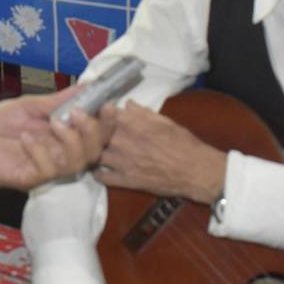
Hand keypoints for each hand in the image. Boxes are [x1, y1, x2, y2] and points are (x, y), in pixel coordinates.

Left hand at [0, 88, 115, 191]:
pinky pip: (47, 169)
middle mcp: (61, 153)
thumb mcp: (29, 106)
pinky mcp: (31, 178)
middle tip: (77, 112)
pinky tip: (26, 138)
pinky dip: (40, 150)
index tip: (109, 104)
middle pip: (94, 151)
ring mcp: (47, 167)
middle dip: (92, 131)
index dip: (108, 122)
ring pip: (76, 163)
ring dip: (70, 140)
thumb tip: (85, 86)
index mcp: (64, 135)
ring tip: (54, 123)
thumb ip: (57, 101)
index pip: (97, 133)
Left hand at [95, 101, 224, 203]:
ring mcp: (121, 162)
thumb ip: (142, 113)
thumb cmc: (182, 143)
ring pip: (95, 154)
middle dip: (90, 131)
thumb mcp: (164, 121)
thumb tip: (126, 104)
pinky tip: (99, 169)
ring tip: (93, 150)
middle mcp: (121, 141)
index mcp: (131, 123)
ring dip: (93, 151)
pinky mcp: (125, 180)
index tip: (94, 113)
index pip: (102, 112)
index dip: (97, 112)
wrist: (194, 170)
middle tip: (89, 131)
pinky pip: (102, 177)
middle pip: (94, 133)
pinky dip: (98, 173)